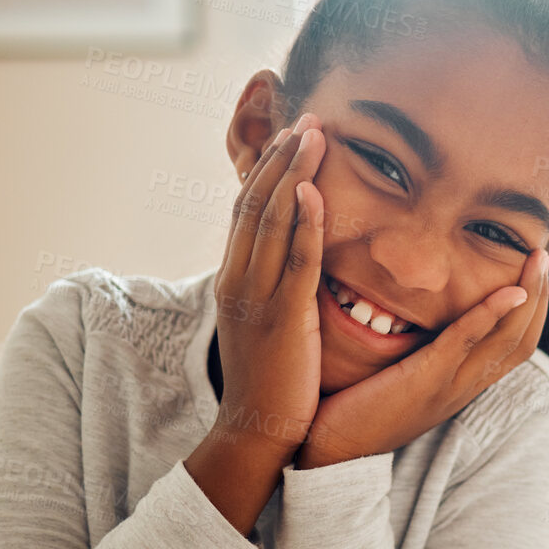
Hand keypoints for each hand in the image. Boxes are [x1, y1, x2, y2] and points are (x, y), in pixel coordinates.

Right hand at [183, 110, 326, 533]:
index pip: (245, 210)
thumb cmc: (270, 379)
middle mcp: (238, 280)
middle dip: (280, 158)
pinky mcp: (283, 318)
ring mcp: (257, 297)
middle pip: (254, 203)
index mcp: (233, 279)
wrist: (258, 430)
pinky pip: (293, 261)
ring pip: (271, 222)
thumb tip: (293, 258)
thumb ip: (274, 285)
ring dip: (292, 173)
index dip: (266, 169)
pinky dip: (303, 223)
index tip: (290, 136)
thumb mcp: (265, 322)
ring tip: (313, 135)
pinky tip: (314, 190)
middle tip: (306, 118)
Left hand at [296, 246, 548, 469]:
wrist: (332, 453)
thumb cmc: (356, 410)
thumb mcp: (400, 377)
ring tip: (539, 258)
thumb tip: (419, 318)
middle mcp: (465, 388)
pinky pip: (467, 342)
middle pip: (523, 340)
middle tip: (544, 255)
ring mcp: (450, 386)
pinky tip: (509, 290)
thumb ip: (418, 352)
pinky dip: (492, 314)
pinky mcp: (426, 381)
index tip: (534, 273)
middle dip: (540, 296)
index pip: (515, 347)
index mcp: (461, 386)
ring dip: (530, 296)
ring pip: (508, 340)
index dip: (532, 310)